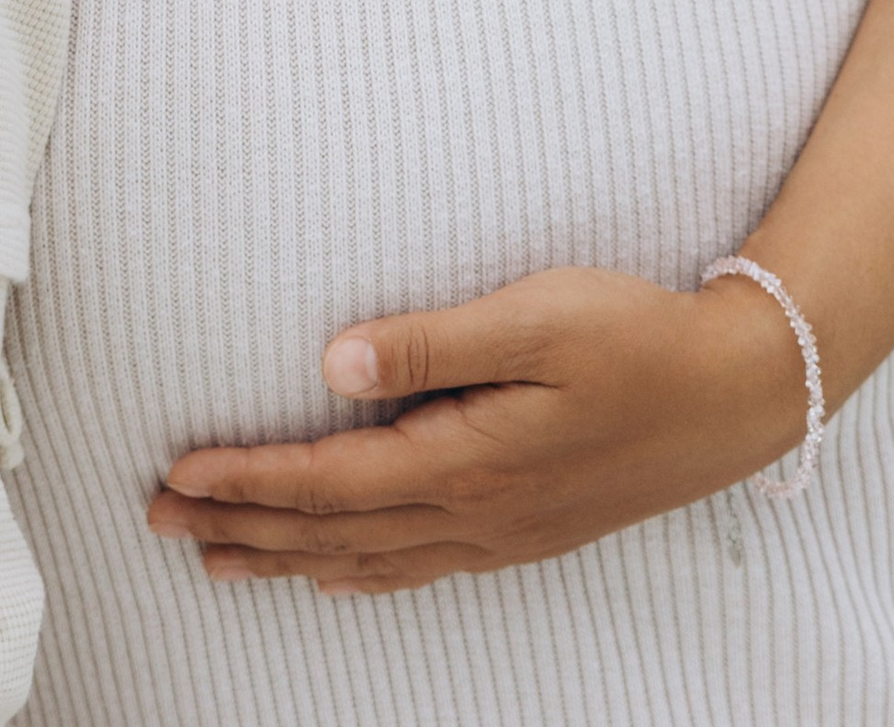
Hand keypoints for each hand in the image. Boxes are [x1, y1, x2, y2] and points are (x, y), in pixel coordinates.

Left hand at [147, 268, 805, 595]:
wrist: (733, 394)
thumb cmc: (636, 337)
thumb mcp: (535, 318)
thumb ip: (432, 343)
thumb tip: (333, 363)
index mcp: (467, 461)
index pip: (328, 482)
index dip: (247, 482)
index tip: (177, 475)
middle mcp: (475, 513)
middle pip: (332, 533)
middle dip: (241, 528)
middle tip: (160, 521)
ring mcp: (501, 532)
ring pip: (367, 559)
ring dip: (285, 558)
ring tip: (217, 557)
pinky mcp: (523, 531)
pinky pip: (416, 566)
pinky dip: (357, 573)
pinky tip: (334, 574)